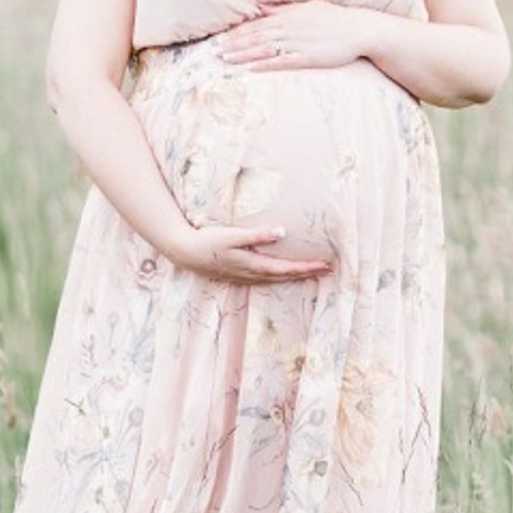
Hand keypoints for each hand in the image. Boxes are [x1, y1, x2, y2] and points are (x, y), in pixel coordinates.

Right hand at [165, 224, 331, 284]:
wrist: (185, 252)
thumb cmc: (208, 241)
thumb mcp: (232, 235)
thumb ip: (257, 235)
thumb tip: (281, 232)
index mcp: (254, 265)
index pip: (287, 268)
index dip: (307, 267)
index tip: (325, 265)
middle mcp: (252, 274)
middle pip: (285, 276)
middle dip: (306, 273)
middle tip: (327, 270)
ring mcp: (244, 277)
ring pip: (276, 280)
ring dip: (294, 276)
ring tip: (310, 273)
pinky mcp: (238, 275)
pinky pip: (265, 280)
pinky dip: (278, 277)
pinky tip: (282, 275)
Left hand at [217, 0, 373, 71]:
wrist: (359, 30)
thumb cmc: (333, 19)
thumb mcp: (307, 7)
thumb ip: (282, 8)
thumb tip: (262, 6)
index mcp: (287, 16)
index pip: (256, 24)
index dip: (237, 32)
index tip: (220, 38)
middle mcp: (288, 28)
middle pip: (255, 36)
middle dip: (233, 44)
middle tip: (215, 51)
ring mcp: (296, 43)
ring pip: (263, 49)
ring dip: (243, 54)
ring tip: (226, 60)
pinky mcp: (306, 58)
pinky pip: (280, 62)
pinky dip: (264, 65)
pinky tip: (251, 69)